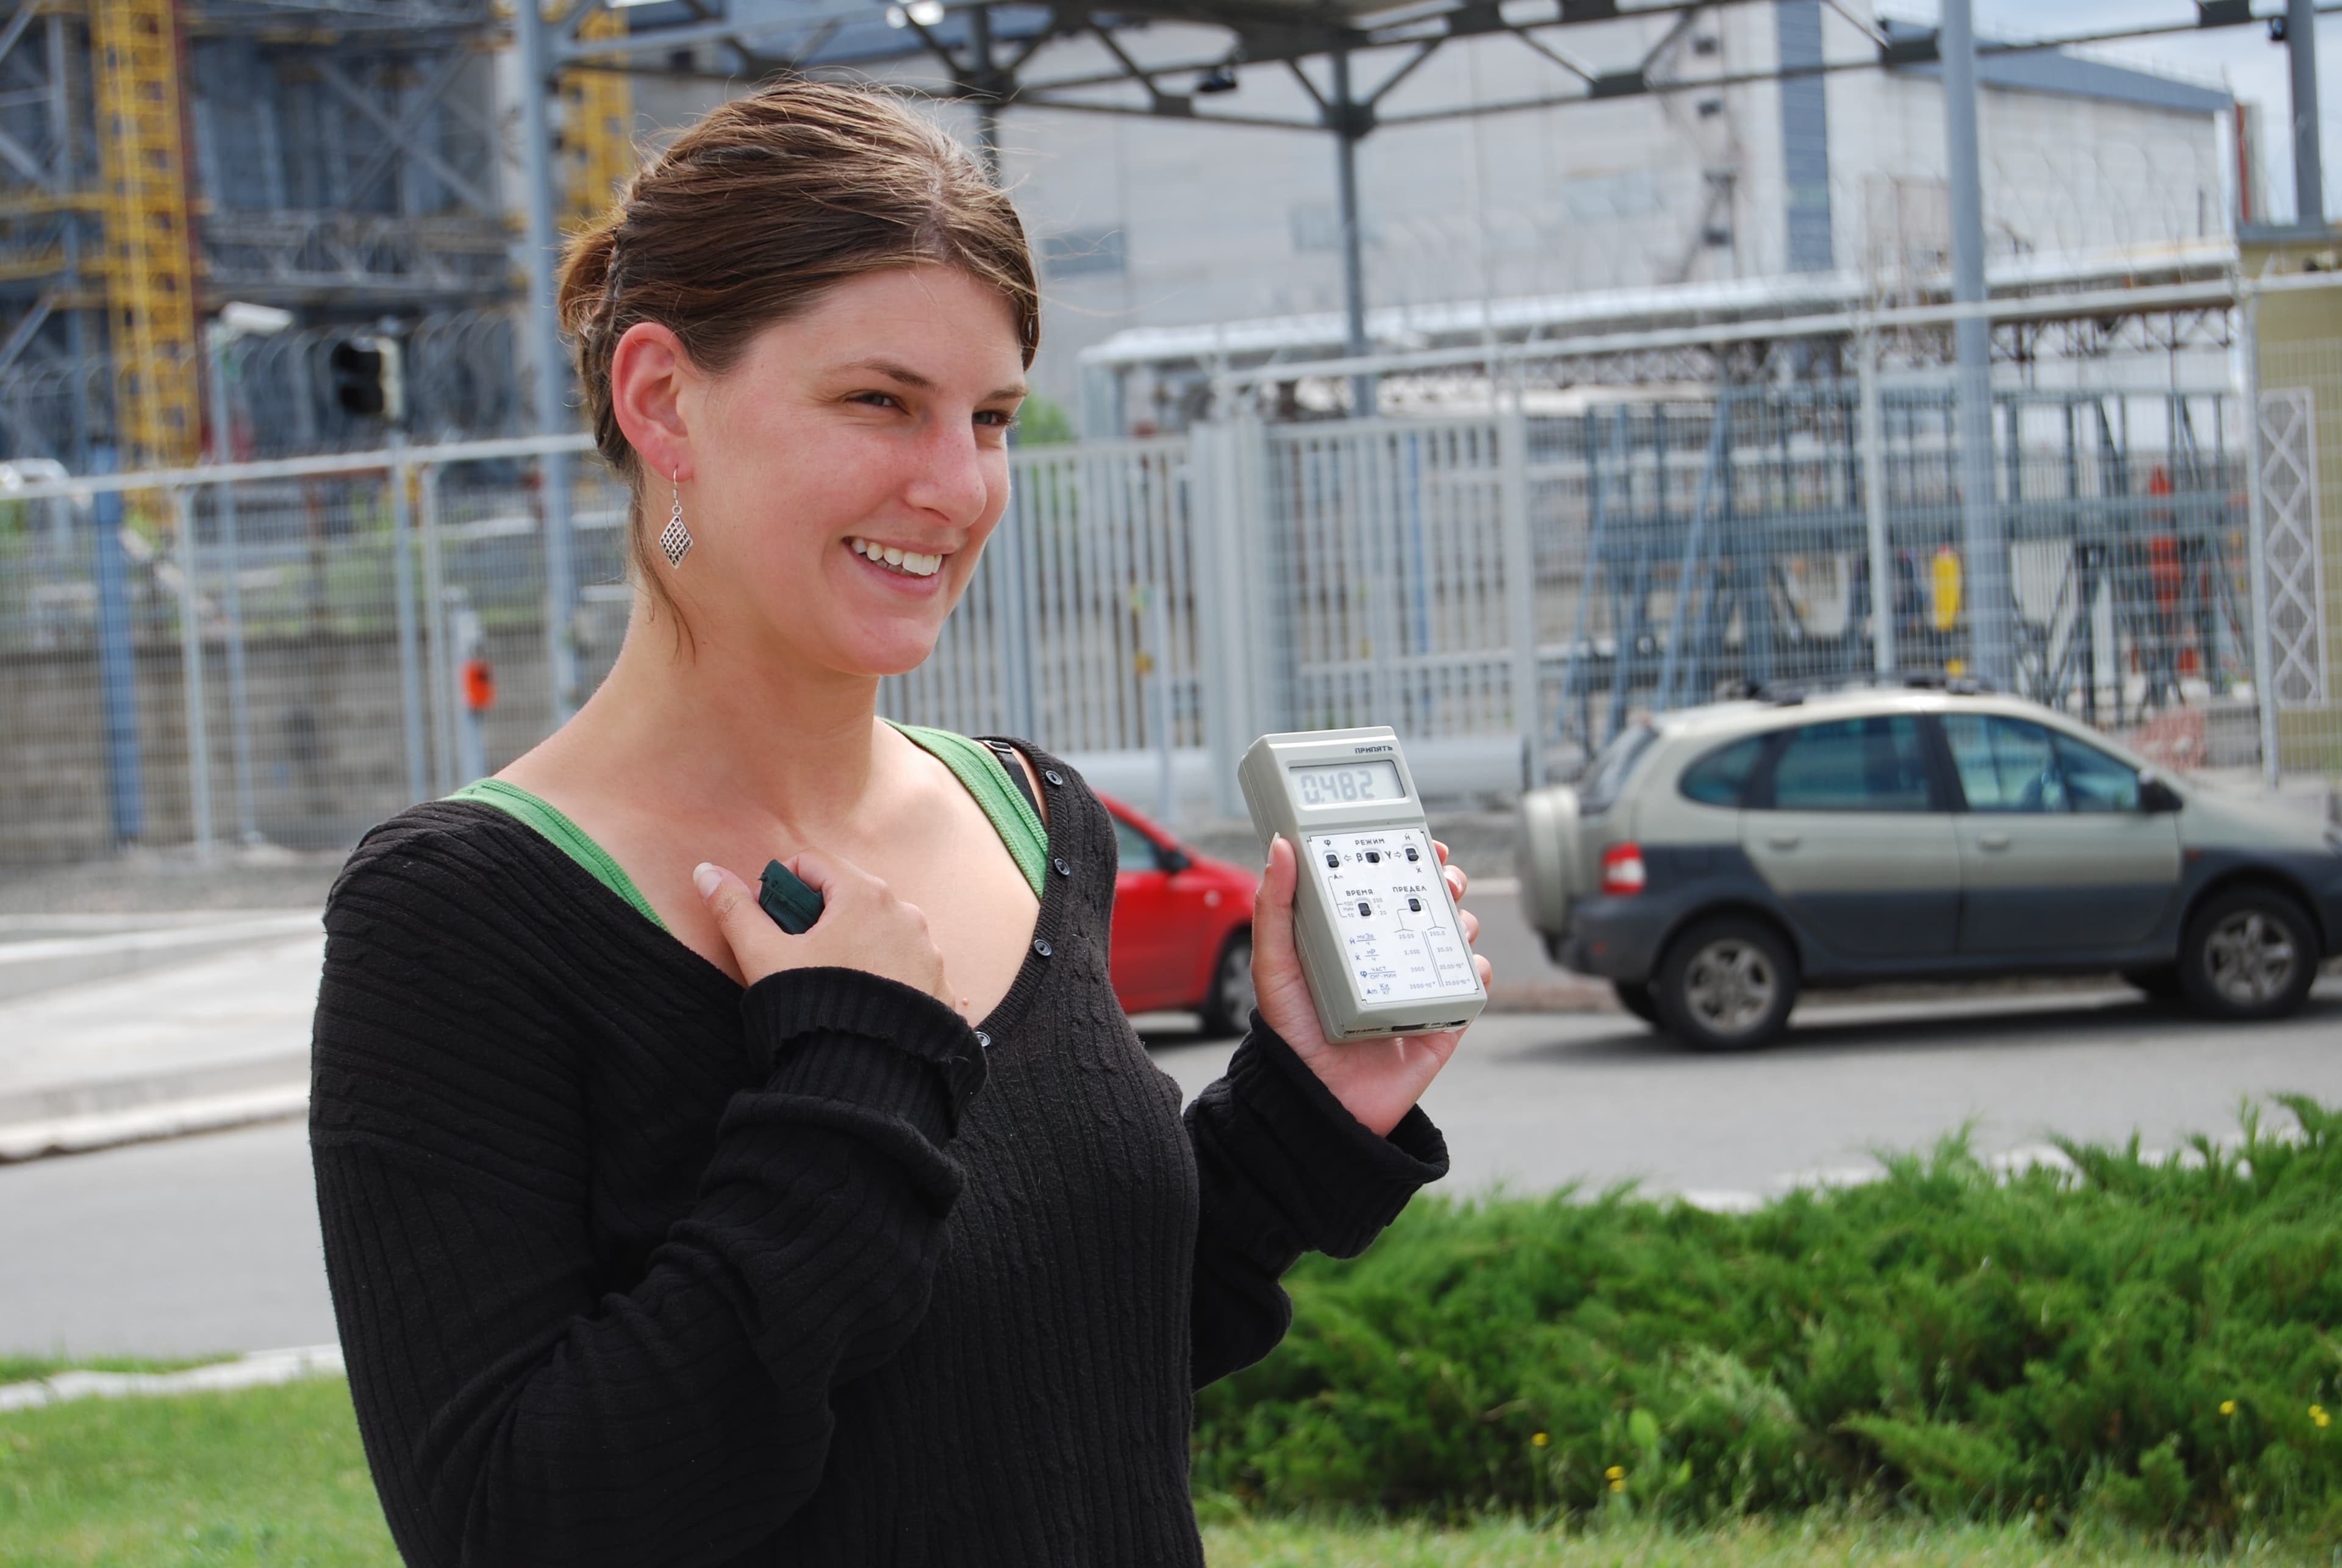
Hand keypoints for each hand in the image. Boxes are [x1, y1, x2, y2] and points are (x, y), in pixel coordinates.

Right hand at [693, 851, 956, 1008]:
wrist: (868, 1077)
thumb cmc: (814, 1007)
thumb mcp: (763, 955)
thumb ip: (734, 910)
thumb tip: (705, 871)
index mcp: (865, 895)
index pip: (814, 864)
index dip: (782, 886)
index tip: (770, 920)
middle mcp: (906, 914)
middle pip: (849, 896)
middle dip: (818, 917)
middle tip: (794, 956)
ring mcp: (928, 951)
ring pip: (879, 931)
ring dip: (852, 945)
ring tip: (828, 983)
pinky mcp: (940, 985)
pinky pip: (905, 965)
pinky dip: (883, 974)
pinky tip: (861, 1002)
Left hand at [1250, 835, 1492, 1137]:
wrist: (1318, 1104)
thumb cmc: (1290, 1035)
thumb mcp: (1274, 964)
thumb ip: (1274, 907)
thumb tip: (1281, 847)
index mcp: (1351, 937)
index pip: (1383, 885)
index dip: (1404, 857)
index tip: (1416, 838)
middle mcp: (1387, 957)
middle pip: (1428, 904)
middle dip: (1444, 881)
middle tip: (1444, 874)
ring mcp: (1417, 987)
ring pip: (1456, 939)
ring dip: (1464, 919)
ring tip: (1454, 917)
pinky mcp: (1442, 1021)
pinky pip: (1473, 989)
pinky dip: (1479, 970)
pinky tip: (1468, 963)